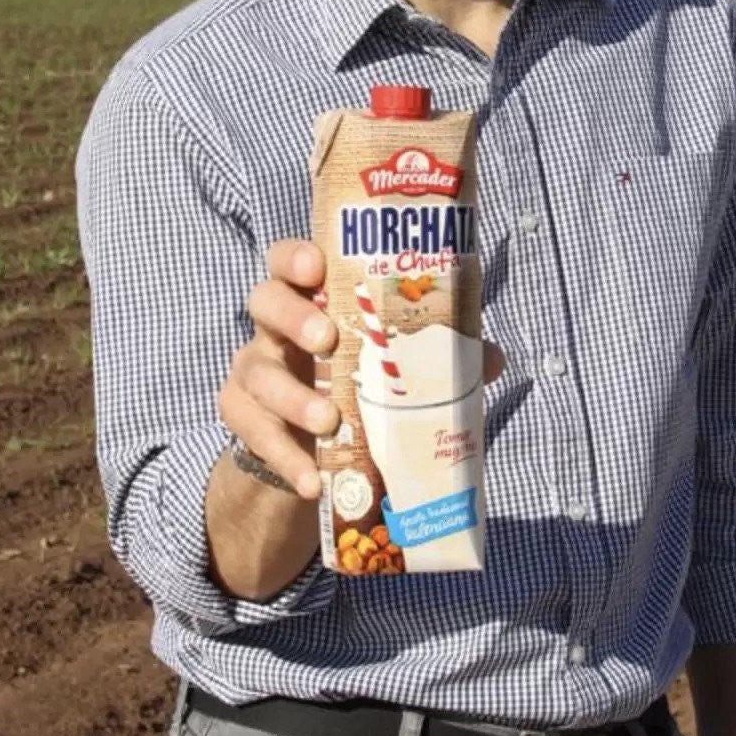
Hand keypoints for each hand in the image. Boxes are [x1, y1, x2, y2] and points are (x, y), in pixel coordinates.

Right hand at [218, 239, 506, 499]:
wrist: (313, 448)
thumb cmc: (358, 382)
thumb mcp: (395, 365)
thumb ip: (439, 356)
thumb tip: (491, 359)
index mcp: (310, 297)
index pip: (287, 259)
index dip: (294, 256)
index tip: (317, 267)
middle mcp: (274, 326)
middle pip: (263, 301)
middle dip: (293, 316)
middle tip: (327, 339)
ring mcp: (254, 370)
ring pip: (256, 372)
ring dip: (293, 397)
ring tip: (329, 422)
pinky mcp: (243, 418)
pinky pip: (254, 433)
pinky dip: (286, 458)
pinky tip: (312, 479)